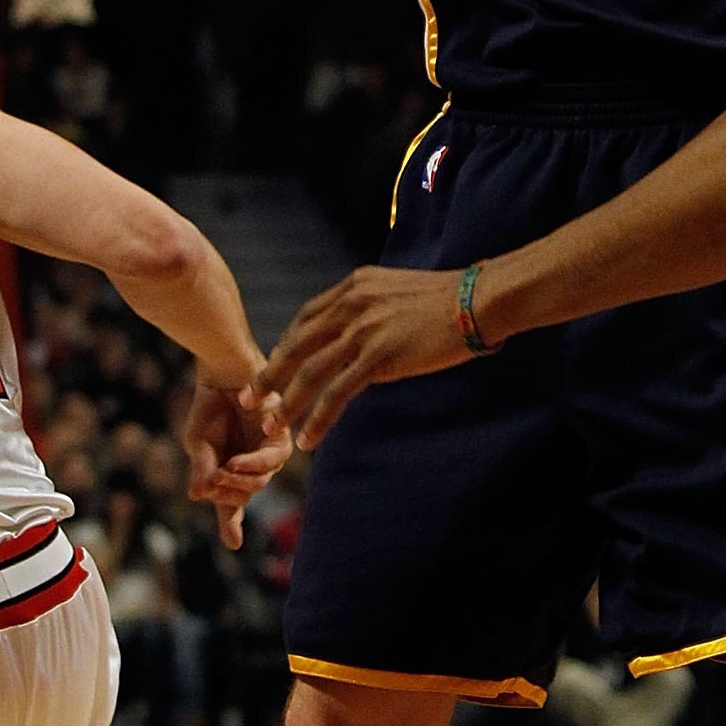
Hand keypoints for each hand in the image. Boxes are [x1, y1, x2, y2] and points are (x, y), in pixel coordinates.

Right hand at [182, 375, 292, 550]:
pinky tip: (238, 460)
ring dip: (242, 479)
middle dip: (227, 493)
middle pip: (245, 494)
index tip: (233, 543)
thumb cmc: (209, 405)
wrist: (221, 370)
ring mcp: (267, 449)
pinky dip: (256, 462)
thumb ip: (202, 467)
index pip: (231, 502)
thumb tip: (198, 496)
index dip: (231, 523)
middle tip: (212, 482)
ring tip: (225, 469)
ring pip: (262, 480)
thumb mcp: (198, 442)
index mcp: (231, 470)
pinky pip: (274, 457)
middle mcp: (252, 464)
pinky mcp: (280, 431)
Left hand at [256, 266, 467, 449]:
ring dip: (287, 404)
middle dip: (270, 374)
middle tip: (249, 398)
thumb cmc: (447, 299)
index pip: (307, 318)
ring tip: (273, 428)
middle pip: (297, 345)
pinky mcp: (378, 357)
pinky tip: (310, 438)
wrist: (475, 300)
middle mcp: (351, 305)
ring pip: (310, 373)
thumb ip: (372, 306)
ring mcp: (362, 331)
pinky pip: (337, 394)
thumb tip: (363, 329)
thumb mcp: (398, 291)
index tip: (274, 367)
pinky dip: (318, 419)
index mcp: (354, 287)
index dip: (286, 345)